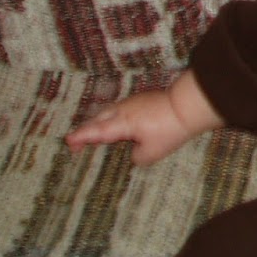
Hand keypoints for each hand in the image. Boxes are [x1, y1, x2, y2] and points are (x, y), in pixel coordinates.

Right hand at [64, 71, 220, 165]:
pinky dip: (111, 117)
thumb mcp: (152, 152)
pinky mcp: (141, 99)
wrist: (188, 106)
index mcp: (122, 123)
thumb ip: (137, 157)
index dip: (81, 138)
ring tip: (91, 133)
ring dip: (98, 122)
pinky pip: (119, 109)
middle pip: (98, 119)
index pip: (96, 132)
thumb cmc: (170, 129)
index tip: (68, 142)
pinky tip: (115, 123)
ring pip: (108, 112)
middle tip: (75, 142)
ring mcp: (132, 102)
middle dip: (85, 130)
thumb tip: (133, 154)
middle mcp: (123, 110)